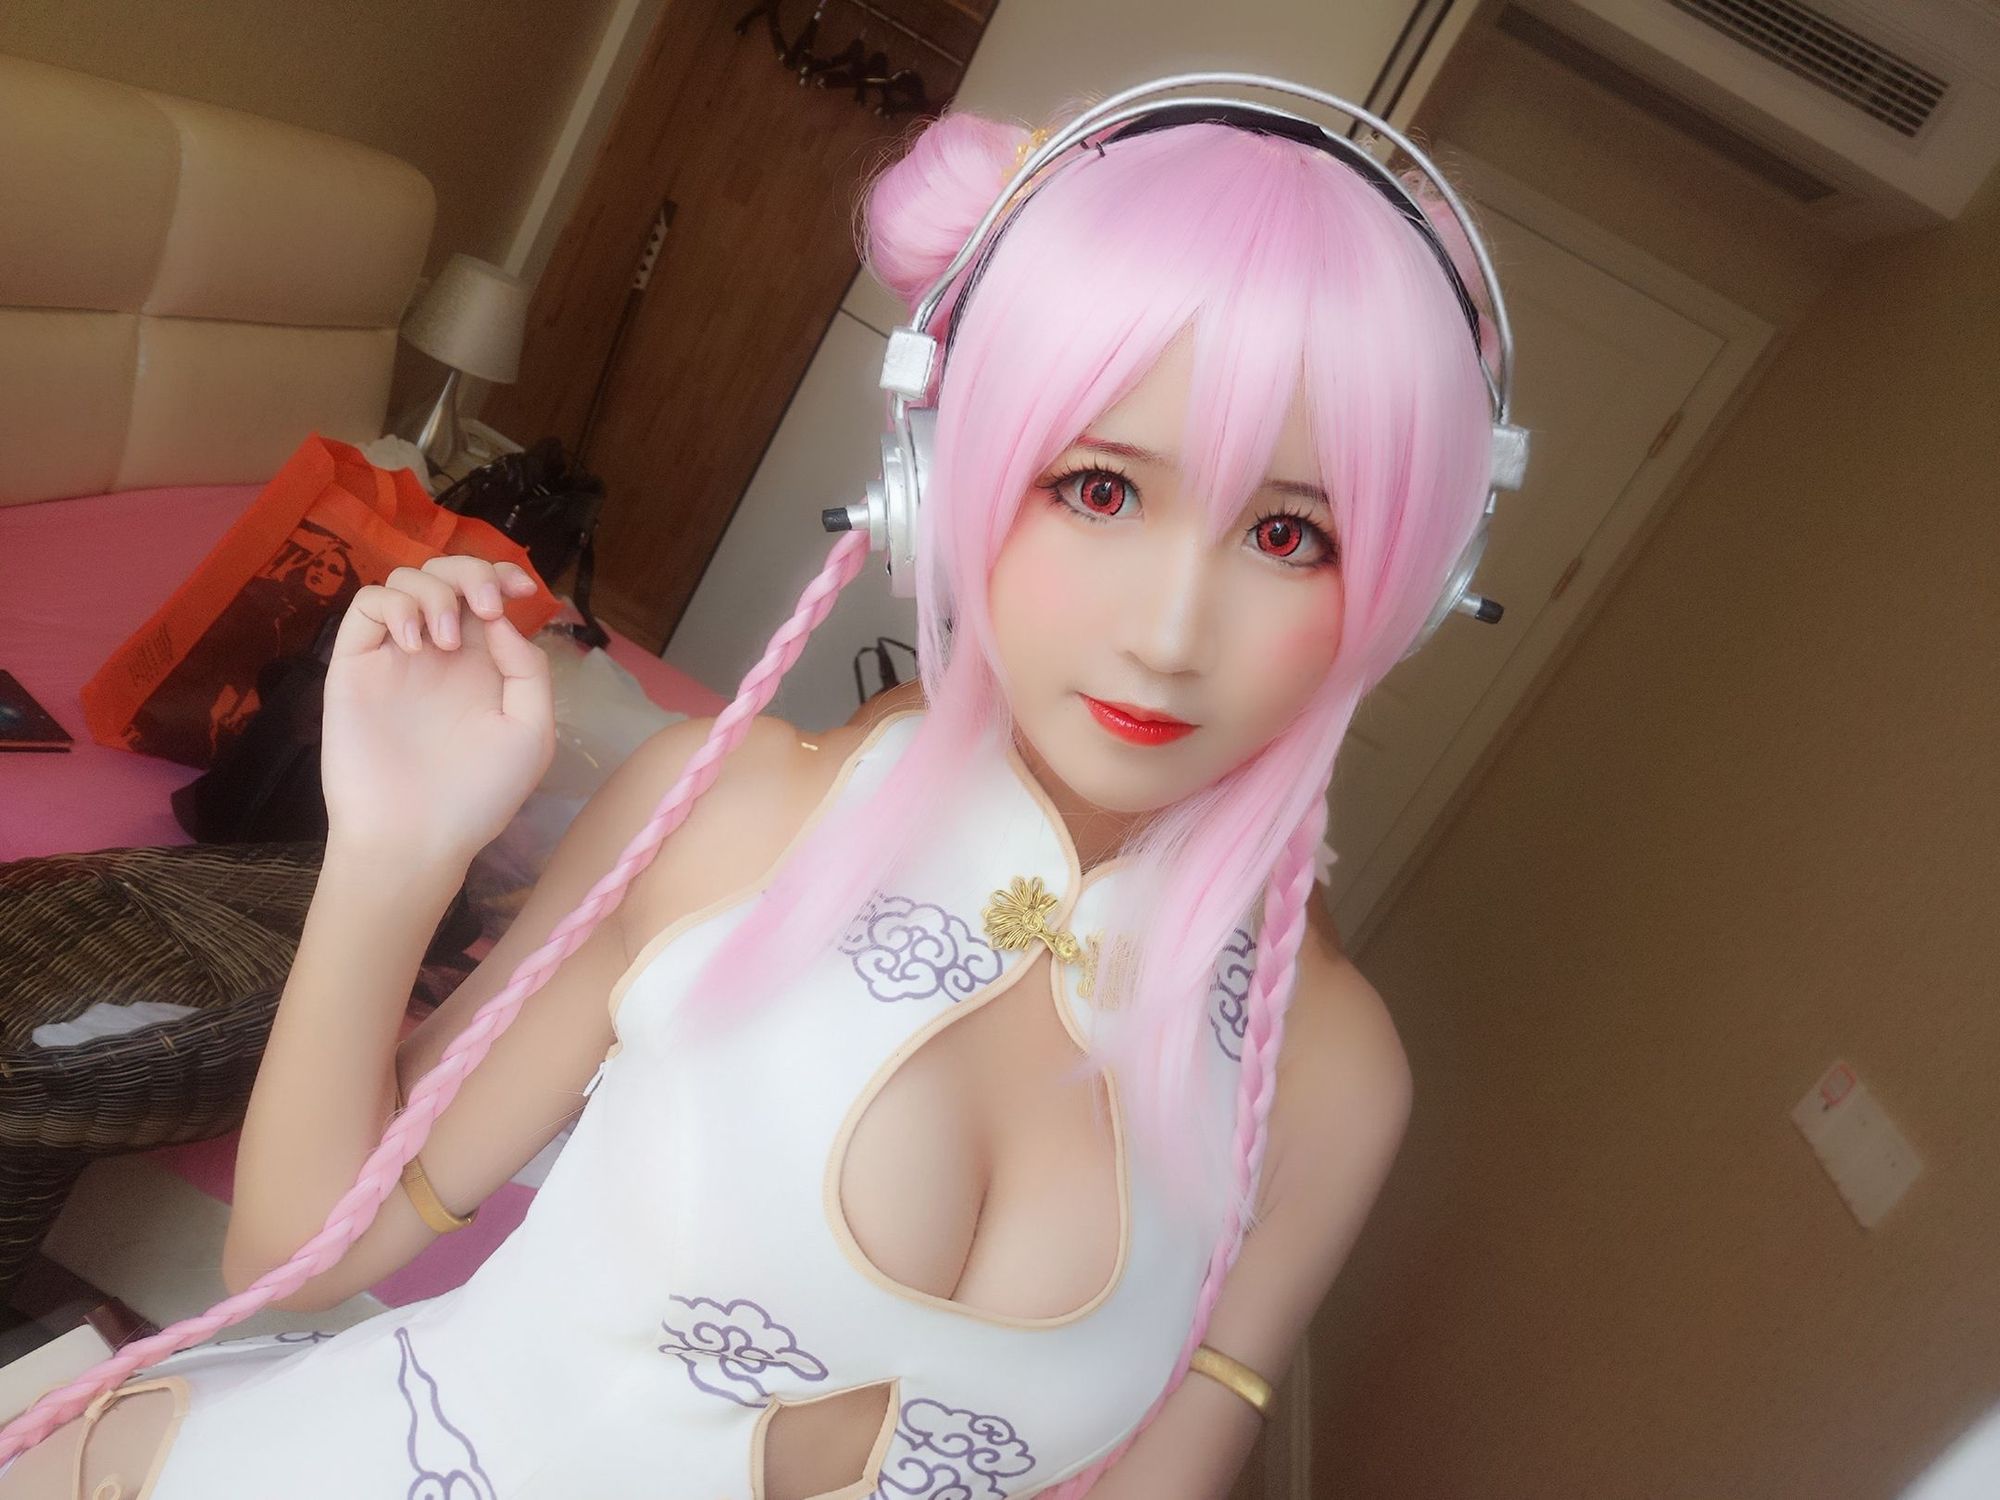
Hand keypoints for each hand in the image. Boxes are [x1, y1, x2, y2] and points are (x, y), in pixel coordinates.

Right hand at [322, 556, 555, 866]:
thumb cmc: (478, 795)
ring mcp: (396, 655)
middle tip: (483, 606)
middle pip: (446, 574)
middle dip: (470, 571)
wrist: (415, 837)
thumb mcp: (530, 733)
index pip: (488, 595)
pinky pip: (367, 605)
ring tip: (446, 640)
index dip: (503, 574)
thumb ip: (527, 670)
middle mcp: (439, 651)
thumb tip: (500, 620)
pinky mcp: (356, 663)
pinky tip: (413, 643)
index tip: (519, 587)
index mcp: (484, 663)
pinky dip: (393, 607)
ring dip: (434, 591)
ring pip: (405, 580)